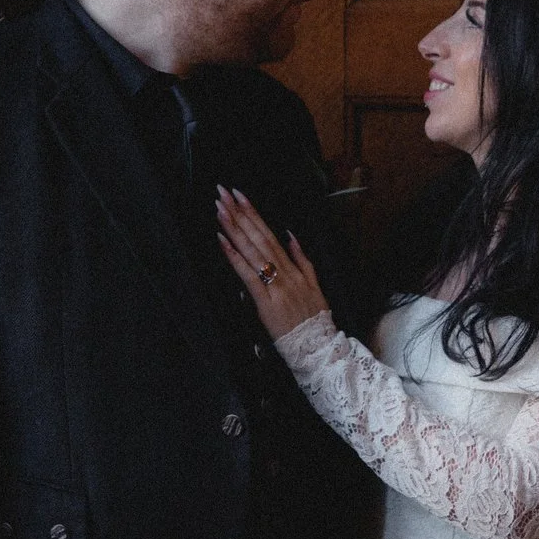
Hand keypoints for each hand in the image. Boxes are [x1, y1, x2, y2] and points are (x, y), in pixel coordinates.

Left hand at [215, 186, 329, 339]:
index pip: (269, 234)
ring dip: (235, 228)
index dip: (253, 214)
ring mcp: (276, 285)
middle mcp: (284, 271)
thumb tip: (291, 235)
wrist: (318, 345)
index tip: (240, 196)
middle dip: (240, 213)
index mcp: (293, 267)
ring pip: (252, 250)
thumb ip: (302, 258)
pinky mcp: (266, 301)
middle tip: (224, 193)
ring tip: (221, 209)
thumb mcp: (314, 284)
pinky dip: (234, 256)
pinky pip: (248, 274)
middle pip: (259, 236)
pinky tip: (222, 241)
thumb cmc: (313, 319)